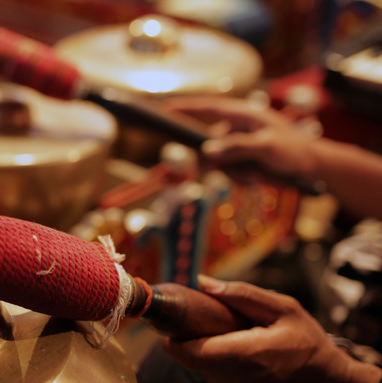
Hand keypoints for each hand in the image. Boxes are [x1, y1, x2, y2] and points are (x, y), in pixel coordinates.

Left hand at [162, 275, 381, 382]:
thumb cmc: (311, 347)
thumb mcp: (285, 310)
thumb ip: (242, 294)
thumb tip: (202, 282)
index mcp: (245, 355)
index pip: (187, 353)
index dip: (172, 339)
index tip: (174, 324)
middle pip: (196, 358)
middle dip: (200, 340)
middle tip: (220, 328)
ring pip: (206, 372)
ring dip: (214, 357)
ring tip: (243, 347)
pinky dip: (226, 374)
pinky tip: (250, 368)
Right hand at [164, 96, 323, 184]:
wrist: (314, 167)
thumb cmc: (294, 151)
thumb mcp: (266, 148)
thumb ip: (235, 148)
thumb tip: (206, 152)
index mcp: (243, 114)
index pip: (208, 107)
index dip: (185, 107)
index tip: (164, 108)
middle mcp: (238, 126)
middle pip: (210, 142)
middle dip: (220, 161)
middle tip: (233, 172)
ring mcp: (239, 142)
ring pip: (218, 160)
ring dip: (232, 172)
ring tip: (255, 176)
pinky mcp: (243, 156)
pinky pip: (228, 169)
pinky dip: (238, 176)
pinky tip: (256, 178)